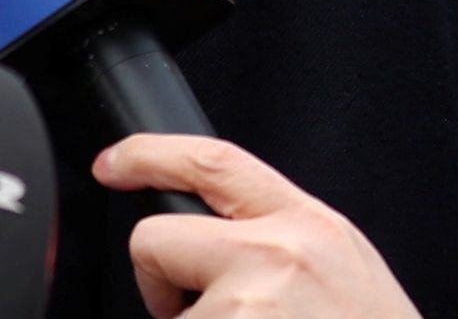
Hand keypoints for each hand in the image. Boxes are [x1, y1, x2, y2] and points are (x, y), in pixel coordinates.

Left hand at [96, 135, 418, 318]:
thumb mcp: (345, 269)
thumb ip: (286, 242)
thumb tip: (224, 236)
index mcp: (310, 227)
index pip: (213, 162)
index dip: (148, 154)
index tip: (113, 163)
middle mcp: (276, 257)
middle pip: (157, 239)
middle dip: (161, 282)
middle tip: (202, 315)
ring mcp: (245, 310)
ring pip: (170, 316)